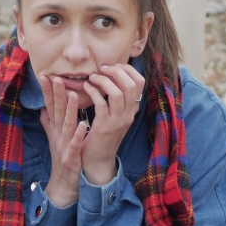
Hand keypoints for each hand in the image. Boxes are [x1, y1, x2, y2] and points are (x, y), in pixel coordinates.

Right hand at [38, 74, 88, 207]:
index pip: (50, 106)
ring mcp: (63, 144)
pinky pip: (75, 143)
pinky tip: (82, 124)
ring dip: (69, 110)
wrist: (63, 182)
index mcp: (54, 128)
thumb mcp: (53, 137)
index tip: (44, 75)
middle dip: (56, 94)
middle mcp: (57, 134)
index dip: (47, 91)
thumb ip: (47, 121)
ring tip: (73, 94)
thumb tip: (42, 107)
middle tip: (57, 78)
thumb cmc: (60, 156)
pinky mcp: (71, 156)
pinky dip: (78, 134)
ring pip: (66, 124)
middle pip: (57, 111)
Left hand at [80, 63, 144, 185]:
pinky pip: (101, 104)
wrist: (97, 160)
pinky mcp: (105, 127)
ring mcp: (118, 121)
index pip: (140, 82)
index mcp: (132, 109)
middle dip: (116, 71)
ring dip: (104, 81)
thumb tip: (109, 74)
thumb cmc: (102, 134)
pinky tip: (86, 88)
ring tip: (93, 77)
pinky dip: (93, 92)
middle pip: (132, 84)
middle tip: (102, 68)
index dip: (126, 69)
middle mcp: (129, 114)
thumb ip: (115, 98)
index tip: (112, 66)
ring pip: (118, 93)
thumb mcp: (114, 115)